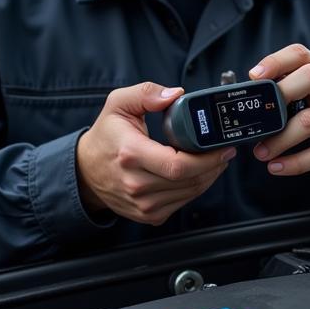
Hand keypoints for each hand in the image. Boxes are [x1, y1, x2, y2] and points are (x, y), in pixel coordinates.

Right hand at [76, 82, 234, 224]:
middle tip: (224, 151)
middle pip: (189, 180)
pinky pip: (183, 203)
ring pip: (190, 193)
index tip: (222, 147)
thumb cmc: (106, 136)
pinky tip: (197, 173)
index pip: (178, 165)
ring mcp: (142, 204)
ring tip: (214, 160)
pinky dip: (195, 188)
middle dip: (214, 165)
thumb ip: (146, 93)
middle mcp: (136, 184)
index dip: (207, 158)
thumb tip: (176, 94)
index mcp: (131, 154)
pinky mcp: (149, 215)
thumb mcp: (118, 104)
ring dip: (209, 176)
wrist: (85, 171)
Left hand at [248, 45, 309, 178]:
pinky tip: (277, 167)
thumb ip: (290, 91)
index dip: (276, 61)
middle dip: (279, 95)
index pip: (301, 55)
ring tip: (261, 152)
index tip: (254, 76)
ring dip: (280, 140)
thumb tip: (252, 99)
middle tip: (258, 118)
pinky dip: (295, 163)